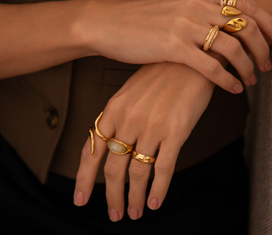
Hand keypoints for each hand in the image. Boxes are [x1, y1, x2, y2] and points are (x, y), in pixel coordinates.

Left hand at [74, 62, 215, 220]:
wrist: (191, 59)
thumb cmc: (163, 73)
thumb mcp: (132, 90)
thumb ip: (120, 116)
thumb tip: (115, 141)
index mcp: (115, 109)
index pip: (92, 150)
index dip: (84, 178)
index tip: (81, 198)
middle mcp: (129, 120)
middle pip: (114, 168)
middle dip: (112, 195)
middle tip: (114, 212)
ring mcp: (152, 126)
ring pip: (137, 172)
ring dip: (135, 198)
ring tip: (135, 212)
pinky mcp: (176, 131)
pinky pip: (163, 168)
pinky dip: (158, 189)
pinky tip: (156, 201)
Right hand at [80, 0, 271, 92]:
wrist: (109, 23)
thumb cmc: (141, 19)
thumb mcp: (175, 6)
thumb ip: (200, 10)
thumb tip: (225, 27)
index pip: (246, 4)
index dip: (270, 22)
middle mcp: (196, 4)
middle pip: (245, 25)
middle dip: (263, 48)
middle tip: (267, 65)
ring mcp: (184, 24)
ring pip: (232, 46)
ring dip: (247, 66)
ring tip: (251, 79)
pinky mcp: (173, 46)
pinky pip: (211, 65)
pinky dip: (227, 78)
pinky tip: (232, 88)